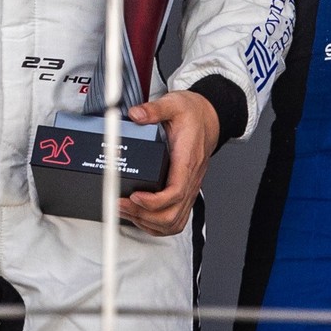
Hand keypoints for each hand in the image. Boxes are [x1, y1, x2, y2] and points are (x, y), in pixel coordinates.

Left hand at [116, 89, 219, 235]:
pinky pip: (176, 219)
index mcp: (187, 160)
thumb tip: (136, 114)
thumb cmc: (193, 114)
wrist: (209, 118)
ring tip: (126, 213)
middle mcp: (190, 179)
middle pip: (172, 214)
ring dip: (149, 223)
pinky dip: (158, 226)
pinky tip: (141, 218)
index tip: (134, 196)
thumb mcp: (174, 104)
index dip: (154, 201)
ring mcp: (188, 187)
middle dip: (144, 215)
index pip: (175, 192)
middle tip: (121, 205)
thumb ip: (154, 110)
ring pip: (174, 222)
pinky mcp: (185, 191)